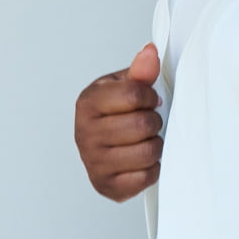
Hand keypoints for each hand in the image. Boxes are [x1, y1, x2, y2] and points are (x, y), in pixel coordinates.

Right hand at [74, 43, 162, 201]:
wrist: (104, 146)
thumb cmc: (116, 113)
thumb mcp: (125, 86)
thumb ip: (140, 71)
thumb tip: (150, 52)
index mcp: (87, 103)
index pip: (133, 95)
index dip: (150, 97)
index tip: (148, 100)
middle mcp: (84, 133)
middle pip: (142, 125)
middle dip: (154, 122)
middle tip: (147, 123)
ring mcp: (93, 162)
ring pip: (147, 152)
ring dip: (154, 145)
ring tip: (144, 140)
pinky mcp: (106, 186)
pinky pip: (145, 177)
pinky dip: (151, 169)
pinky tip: (141, 161)